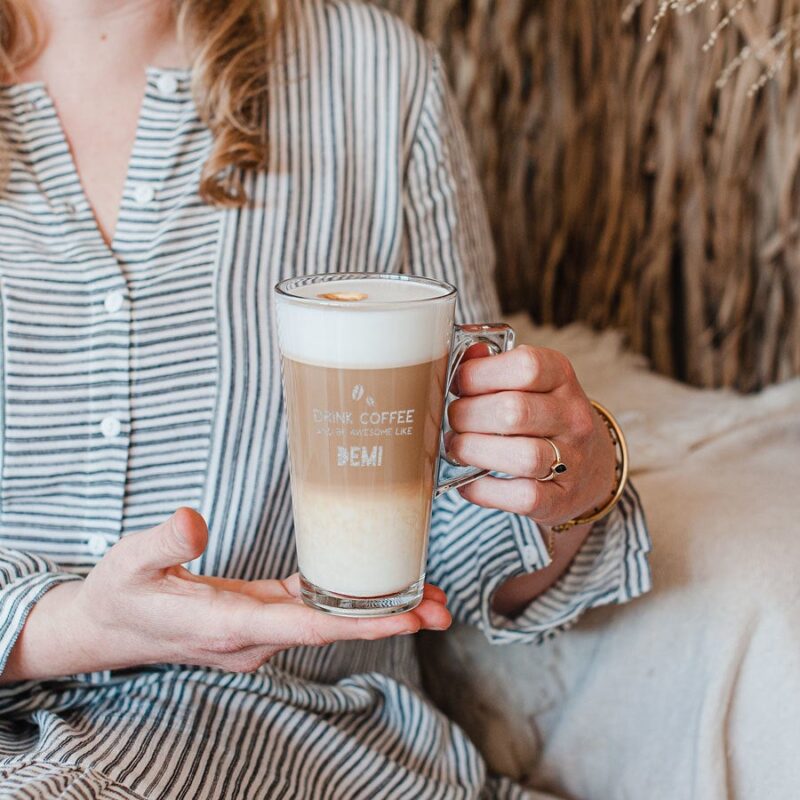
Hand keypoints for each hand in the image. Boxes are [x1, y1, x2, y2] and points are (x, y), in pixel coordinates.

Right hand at [4, 509, 450, 681]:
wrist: (106, 627)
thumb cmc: (119, 595)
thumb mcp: (130, 562)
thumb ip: (163, 542)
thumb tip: (195, 519)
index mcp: (226, 625)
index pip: (307, 625)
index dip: (361, 621)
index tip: (409, 617)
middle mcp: (251, 636)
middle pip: (332, 628)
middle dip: (387, 619)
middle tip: (441, 607)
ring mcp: (257, 630)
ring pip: (327, 621)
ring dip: (374, 612)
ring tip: (425, 597)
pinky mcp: (258, 615)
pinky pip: (310, 608)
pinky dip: (345, 600)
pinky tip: (372, 583)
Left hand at [446, 345, 615, 527]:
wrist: (589, 468)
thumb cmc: (543, 417)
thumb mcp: (529, 382)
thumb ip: (495, 366)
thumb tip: (465, 354)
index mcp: (562, 377)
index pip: (526, 367)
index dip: (480, 374)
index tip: (458, 384)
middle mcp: (573, 417)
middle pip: (515, 412)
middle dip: (468, 415)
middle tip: (454, 420)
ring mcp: (572, 460)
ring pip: (523, 456)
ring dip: (475, 451)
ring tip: (458, 447)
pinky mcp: (560, 499)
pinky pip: (521, 497)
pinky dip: (484, 490)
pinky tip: (470, 481)